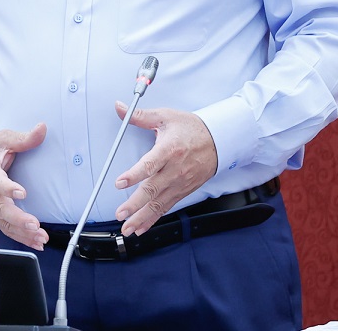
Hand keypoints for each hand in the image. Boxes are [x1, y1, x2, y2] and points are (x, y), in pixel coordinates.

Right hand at [0, 123, 48, 249]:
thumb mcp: (3, 139)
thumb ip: (23, 138)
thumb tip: (42, 129)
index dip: (7, 187)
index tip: (22, 192)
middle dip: (18, 218)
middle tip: (35, 224)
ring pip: (2, 222)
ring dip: (22, 232)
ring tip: (40, 237)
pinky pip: (4, 228)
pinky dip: (19, 237)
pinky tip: (35, 241)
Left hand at [112, 102, 217, 236]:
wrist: (218, 140)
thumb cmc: (191, 128)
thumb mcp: (166, 116)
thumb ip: (140, 116)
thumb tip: (119, 108)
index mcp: (169, 149)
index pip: (150, 164)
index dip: (134, 174)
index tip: (120, 182)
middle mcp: (175, 169)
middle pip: (153, 190)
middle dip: (135, 204)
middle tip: (120, 213)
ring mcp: (180, 183)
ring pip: (159, 204)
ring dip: (141, 217)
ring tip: (127, 228)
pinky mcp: (183, 191)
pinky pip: (166, 207)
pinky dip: (153, 219)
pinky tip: (141, 227)